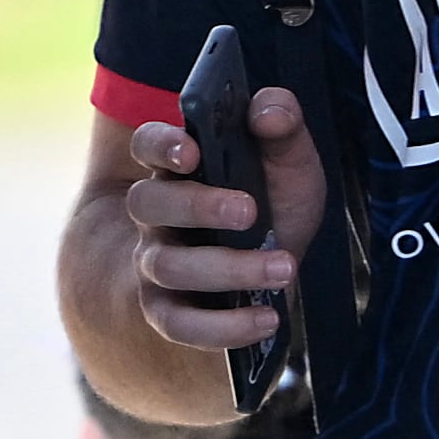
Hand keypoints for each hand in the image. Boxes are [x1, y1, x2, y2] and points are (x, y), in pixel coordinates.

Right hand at [116, 81, 328, 355]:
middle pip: (146, 203)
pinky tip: (267, 318)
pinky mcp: (168, 312)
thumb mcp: (291, 161)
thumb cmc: (276, 202)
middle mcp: (157, 215)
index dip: (161, 145)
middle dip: (197, 206)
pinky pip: (178, 324)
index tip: (192, 150)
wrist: (279, 262)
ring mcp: (156, 264)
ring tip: (283, 267)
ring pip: (167, 266)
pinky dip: (223, 326)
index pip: (148, 145)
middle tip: (249, 210)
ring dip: (227, 268)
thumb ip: (283, 126)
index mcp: (179, 168)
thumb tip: (268, 112)